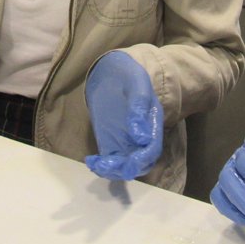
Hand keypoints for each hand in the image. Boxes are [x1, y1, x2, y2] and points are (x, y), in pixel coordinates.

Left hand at [84, 52, 162, 180]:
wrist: (112, 72)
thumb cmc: (128, 75)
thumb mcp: (136, 84)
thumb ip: (139, 107)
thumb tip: (141, 137)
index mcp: (152, 123)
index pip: (152, 149)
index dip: (143, 159)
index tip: (131, 163)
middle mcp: (142, 137)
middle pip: (140, 163)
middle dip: (127, 169)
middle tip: (109, 165)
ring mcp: (126, 141)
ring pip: (125, 165)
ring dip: (113, 171)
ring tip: (98, 164)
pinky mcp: (111, 142)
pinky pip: (110, 160)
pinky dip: (102, 166)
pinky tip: (92, 161)